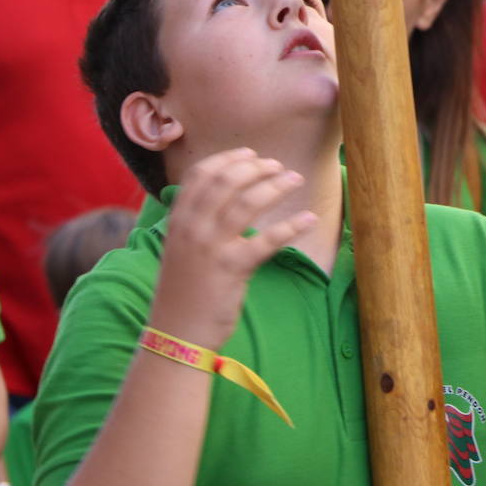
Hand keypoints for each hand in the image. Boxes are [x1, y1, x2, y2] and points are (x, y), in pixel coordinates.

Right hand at [150, 149, 315, 349]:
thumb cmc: (184, 290)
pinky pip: (268, 240)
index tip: (251, 154)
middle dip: (256, 167)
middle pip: (227, 181)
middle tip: (279, 166)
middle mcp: (192, 228)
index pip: (201, 174)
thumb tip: (223, 200)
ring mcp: (211, 247)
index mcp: (178, 220)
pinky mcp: (232, 268)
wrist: (176, 331)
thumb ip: (195, 223)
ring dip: (276, 186)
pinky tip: (309, 219)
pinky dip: (291, 226)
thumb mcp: (180, 249)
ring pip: (248, 202)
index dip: (228, 159)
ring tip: (295, 179)